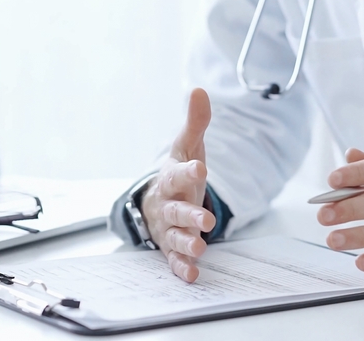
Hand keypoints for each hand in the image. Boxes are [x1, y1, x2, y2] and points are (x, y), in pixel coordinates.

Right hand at [141, 88, 216, 281]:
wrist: (157, 198)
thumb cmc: (177, 172)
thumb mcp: (188, 147)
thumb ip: (196, 123)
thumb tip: (200, 90)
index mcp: (172, 178)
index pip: (179, 173)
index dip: (189, 170)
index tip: (200, 168)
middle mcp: (168, 203)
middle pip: (177, 209)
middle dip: (189, 215)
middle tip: (205, 220)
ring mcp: (169, 227)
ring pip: (175, 236)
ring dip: (186, 242)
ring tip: (200, 247)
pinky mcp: (171, 246)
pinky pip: (174, 259)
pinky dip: (182, 267)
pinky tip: (193, 274)